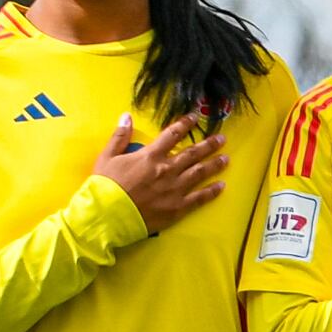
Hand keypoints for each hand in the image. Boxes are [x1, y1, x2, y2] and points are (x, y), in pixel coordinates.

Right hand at [94, 115, 229, 234]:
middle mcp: (167, 169)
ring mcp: (175, 189)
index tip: (196, 117)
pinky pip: (199, 198)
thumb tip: (126, 115)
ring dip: (214, 164)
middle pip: (193, 153)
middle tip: (222, 139)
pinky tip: (221, 186)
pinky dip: (212, 191)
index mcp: (150, 156)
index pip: (173, 134)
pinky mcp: (177, 208)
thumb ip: (119, 136)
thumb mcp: (107, 157)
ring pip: (200, 173)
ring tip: (226, 158)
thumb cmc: (104, 186)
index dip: (185, 124)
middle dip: (209, 144)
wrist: (106, 216)